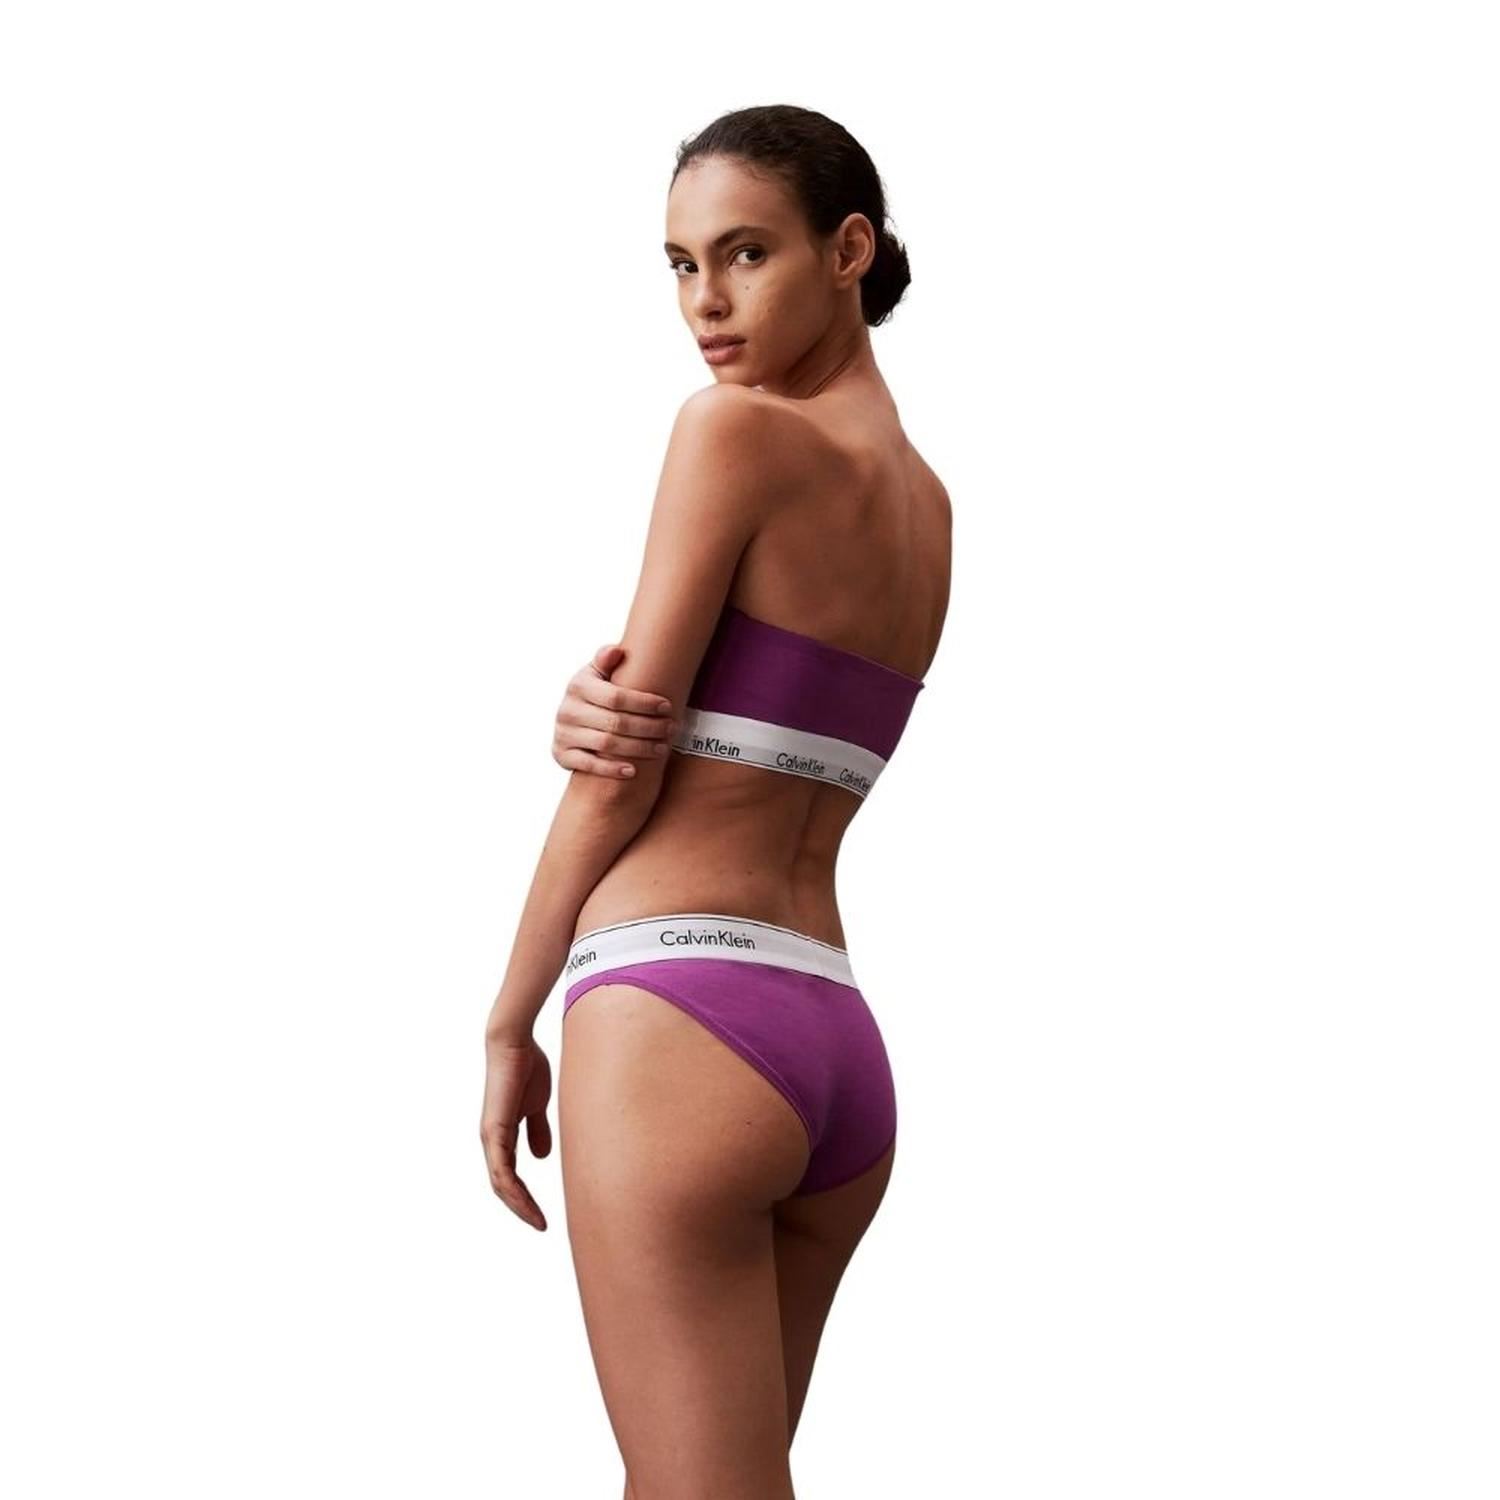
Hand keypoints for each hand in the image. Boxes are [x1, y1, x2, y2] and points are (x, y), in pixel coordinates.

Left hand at [480, 1031, 553, 1230]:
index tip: (542, 1214)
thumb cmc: (526, 1068)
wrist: (514, 1043)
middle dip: (522, 1208)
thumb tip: (541, 1156)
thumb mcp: (538, 1105)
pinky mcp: (494, 1132)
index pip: (510, 1176)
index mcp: (502, 1136)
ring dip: (519, 1205)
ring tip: (537, 1221)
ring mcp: (491, 1138)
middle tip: (540, 1224)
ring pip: (500, 1184)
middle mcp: (492, 1141)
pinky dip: (514, 1191)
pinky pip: (501, 1171)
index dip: (524, 1196)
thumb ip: (538, 1129)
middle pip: (502, 1186)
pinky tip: (527, 1202)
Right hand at [551, 643, 677, 778]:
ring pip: (607, 745)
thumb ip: (605, 660)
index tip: (667, 707)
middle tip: (671, 729)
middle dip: (648, 727)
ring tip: (661, 748)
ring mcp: (564, 734)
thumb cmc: (594, 693)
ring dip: (638, 748)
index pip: (616, 697)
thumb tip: (616, 651)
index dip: (644, 703)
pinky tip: (633, 771)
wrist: (569, 719)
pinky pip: (589, 765)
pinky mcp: (561, 754)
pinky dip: (611, 769)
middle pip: (616, 722)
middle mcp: (568, 710)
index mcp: (578, 686)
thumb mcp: (596, 674)